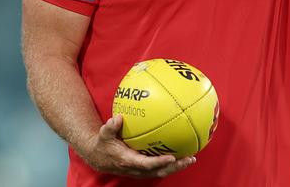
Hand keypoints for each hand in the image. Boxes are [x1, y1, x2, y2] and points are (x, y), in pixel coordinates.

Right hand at [80, 115, 195, 177]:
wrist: (98, 157)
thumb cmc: (103, 144)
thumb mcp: (103, 134)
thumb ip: (110, 126)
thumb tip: (118, 117)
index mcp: (128, 160)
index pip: (146, 164)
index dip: (159, 162)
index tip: (172, 157)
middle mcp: (136, 168)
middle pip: (159, 171)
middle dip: (175, 167)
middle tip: (190, 159)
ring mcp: (140, 170)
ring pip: (161, 172)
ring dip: (176, 167)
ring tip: (191, 158)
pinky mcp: (143, 168)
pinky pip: (159, 168)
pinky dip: (171, 164)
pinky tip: (181, 155)